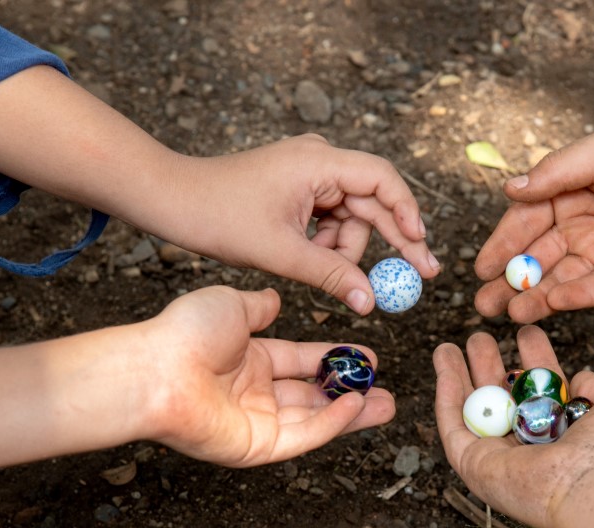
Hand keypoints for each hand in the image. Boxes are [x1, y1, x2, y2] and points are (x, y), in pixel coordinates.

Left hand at [143, 286, 393, 465]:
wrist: (156, 369)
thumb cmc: (184, 334)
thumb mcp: (231, 305)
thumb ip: (259, 306)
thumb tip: (275, 300)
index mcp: (249, 361)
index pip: (303, 361)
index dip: (336, 358)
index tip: (368, 356)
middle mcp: (255, 394)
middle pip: (314, 395)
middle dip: (351, 393)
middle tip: (384, 389)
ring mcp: (256, 423)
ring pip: (315, 420)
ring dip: (351, 413)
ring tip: (386, 404)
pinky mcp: (256, 447)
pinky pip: (303, 436)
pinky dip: (332, 424)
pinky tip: (356, 406)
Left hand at [171, 134, 440, 313]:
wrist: (172, 200)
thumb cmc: (218, 216)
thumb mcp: (281, 253)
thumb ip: (331, 275)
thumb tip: (371, 302)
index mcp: (319, 161)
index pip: (382, 180)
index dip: (407, 213)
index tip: (420, 246)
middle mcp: (321, 159)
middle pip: (374, 201)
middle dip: (395, 240)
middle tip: (421, 274)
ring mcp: (311, 172)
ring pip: (353, 217)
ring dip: (345, 249)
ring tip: (321, 270)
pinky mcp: (301, 188)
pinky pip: (333, 219)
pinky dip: (328, 244)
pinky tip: (309, 258)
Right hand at [433, 325, 593, 527]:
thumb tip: (578, 380)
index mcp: (563, 436)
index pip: (542, 394)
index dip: (533, 361)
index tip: (526, 332)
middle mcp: (531, 448)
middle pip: (502, 401)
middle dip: (489, 366)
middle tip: (479, 337)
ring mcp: (500, 458)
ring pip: (473, 411)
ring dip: (458, 376)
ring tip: (448, 345)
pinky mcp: (475, 466)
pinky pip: (454, 425)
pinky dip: (446, 393)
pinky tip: (443, 362)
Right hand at [474, 114, 593, 322]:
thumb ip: (556, 174)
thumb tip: (509, 189)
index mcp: (574, 189)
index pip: (527, 221)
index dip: (503, 244)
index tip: (480, 268)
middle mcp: (589, 222)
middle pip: (541, 256)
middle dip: (511, 280)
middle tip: (484, 304)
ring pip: (566, 278)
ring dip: (537, 295)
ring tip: (509, 312)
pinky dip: (577, 297)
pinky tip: (553, 303)